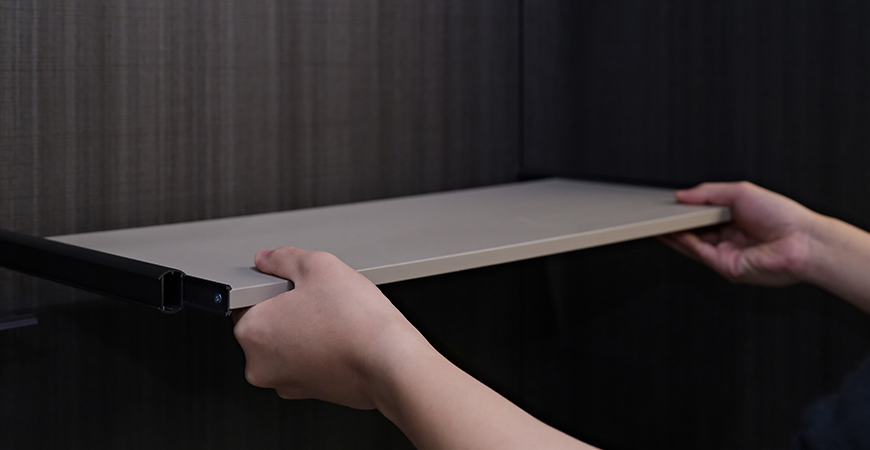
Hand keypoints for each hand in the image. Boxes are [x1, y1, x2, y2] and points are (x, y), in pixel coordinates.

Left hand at [234, 247, 597, 449]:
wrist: (407, 367)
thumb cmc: (369, 322)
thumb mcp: (324, 266)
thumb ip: (288, 256)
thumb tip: (273, 253)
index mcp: (258, 335)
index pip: (250, 298)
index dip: (280, 281)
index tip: (299, 274)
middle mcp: (270, 365)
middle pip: (276, 322)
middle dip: (302, 302)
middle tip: (336, 289)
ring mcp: (297, 382)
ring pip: (301, 340)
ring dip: (322, 321)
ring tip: (354, 306)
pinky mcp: (325, 390)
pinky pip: (322, 356)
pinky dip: (336, 341)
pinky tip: (362, 327)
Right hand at [660, 181, 822, 285]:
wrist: (803, 241)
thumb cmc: (783, 217)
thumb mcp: (741, 193)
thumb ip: (708, 193)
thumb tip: (682, 195)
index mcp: (736, 222)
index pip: (703, 218)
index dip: (685, 213)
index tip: (669, 206)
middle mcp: (731, 241)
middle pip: (694, 233)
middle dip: (674, 225)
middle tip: (655, 215)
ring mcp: (728, 256)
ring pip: (692, 245)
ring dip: (672, 235)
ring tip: (655, 222)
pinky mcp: (726, 267)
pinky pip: (700, 253)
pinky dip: (684, 243)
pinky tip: (672, 232)